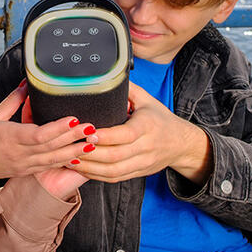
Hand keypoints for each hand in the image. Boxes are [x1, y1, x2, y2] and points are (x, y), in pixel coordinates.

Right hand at [0, 82, 95, 180]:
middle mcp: (19, 153)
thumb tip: (26, 84)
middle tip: (92, 128)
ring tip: (92, 143)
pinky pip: (49, 166)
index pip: (38, 134)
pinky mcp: (26, 171)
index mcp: (9, 137)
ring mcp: (24, 165)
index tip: (73, 119)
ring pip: (53, 159)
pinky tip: (79, 157)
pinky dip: (65, 161)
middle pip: (50, 146)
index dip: (58, 128)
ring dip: (74, 151)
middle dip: (73, 137)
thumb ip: (12, 101)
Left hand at [73, 82, 212, 184]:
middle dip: (90, 154)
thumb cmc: (160, 118)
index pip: (125, 134)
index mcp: (147, 126)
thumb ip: (127, 89)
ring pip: (113, 171)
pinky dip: (96, 175)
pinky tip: (82, 168)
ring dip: (89, 167)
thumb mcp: (147, 99)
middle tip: (70, 146)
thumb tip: (106, 73)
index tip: (87, 132)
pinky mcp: (138, 173)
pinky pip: (115, 178)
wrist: (181, 144)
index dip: (105, 136)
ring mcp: (142, 162)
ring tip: (70, 159)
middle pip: (116, 156)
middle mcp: (146, 147)